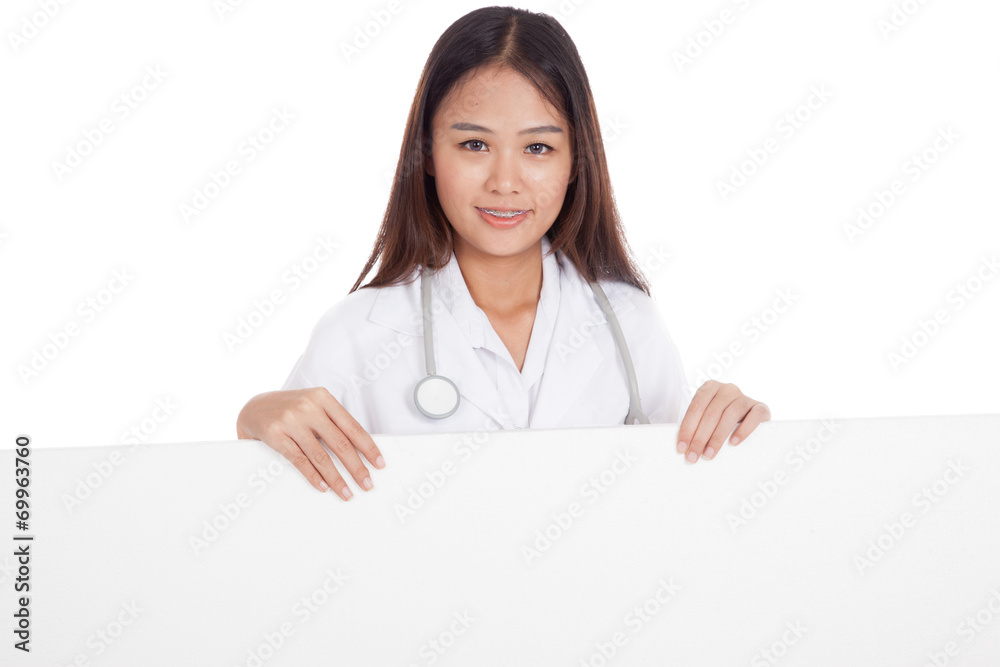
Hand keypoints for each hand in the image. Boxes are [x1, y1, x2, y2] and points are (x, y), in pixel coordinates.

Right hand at [236, 387, 384, 499]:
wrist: (252, 408)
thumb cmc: (289, 409)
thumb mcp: (313, 406)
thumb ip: (332, 422)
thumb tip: (359, 451)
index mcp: (323, 398)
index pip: (352, 427)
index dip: (368, 447)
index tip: (379, 464)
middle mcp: (308, 407)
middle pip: (340, 443)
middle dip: (356, 467)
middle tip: (367, 484)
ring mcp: (291, 421)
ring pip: (320, 456)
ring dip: (336, 478)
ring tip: (347, 492)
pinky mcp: (275, 435)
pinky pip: (300, 461)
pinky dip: (314, 476)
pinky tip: (324, 487)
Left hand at [676, 380, 769, 462]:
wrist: (750, 416)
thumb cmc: (722, 419)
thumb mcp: (707, 417)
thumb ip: (696, 425)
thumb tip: (683, 447)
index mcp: (710, 387)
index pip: (696, 408)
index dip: (687, 429)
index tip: (681, 448)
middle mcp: (727, 389)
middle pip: (711, 414)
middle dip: (699, 438)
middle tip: (693, 456)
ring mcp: (745, 397)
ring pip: (730, 415)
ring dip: (717, 438)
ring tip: (709, 455)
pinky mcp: (761, 407)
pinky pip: (754, 417)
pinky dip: (743, 430)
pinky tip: (734, 443)